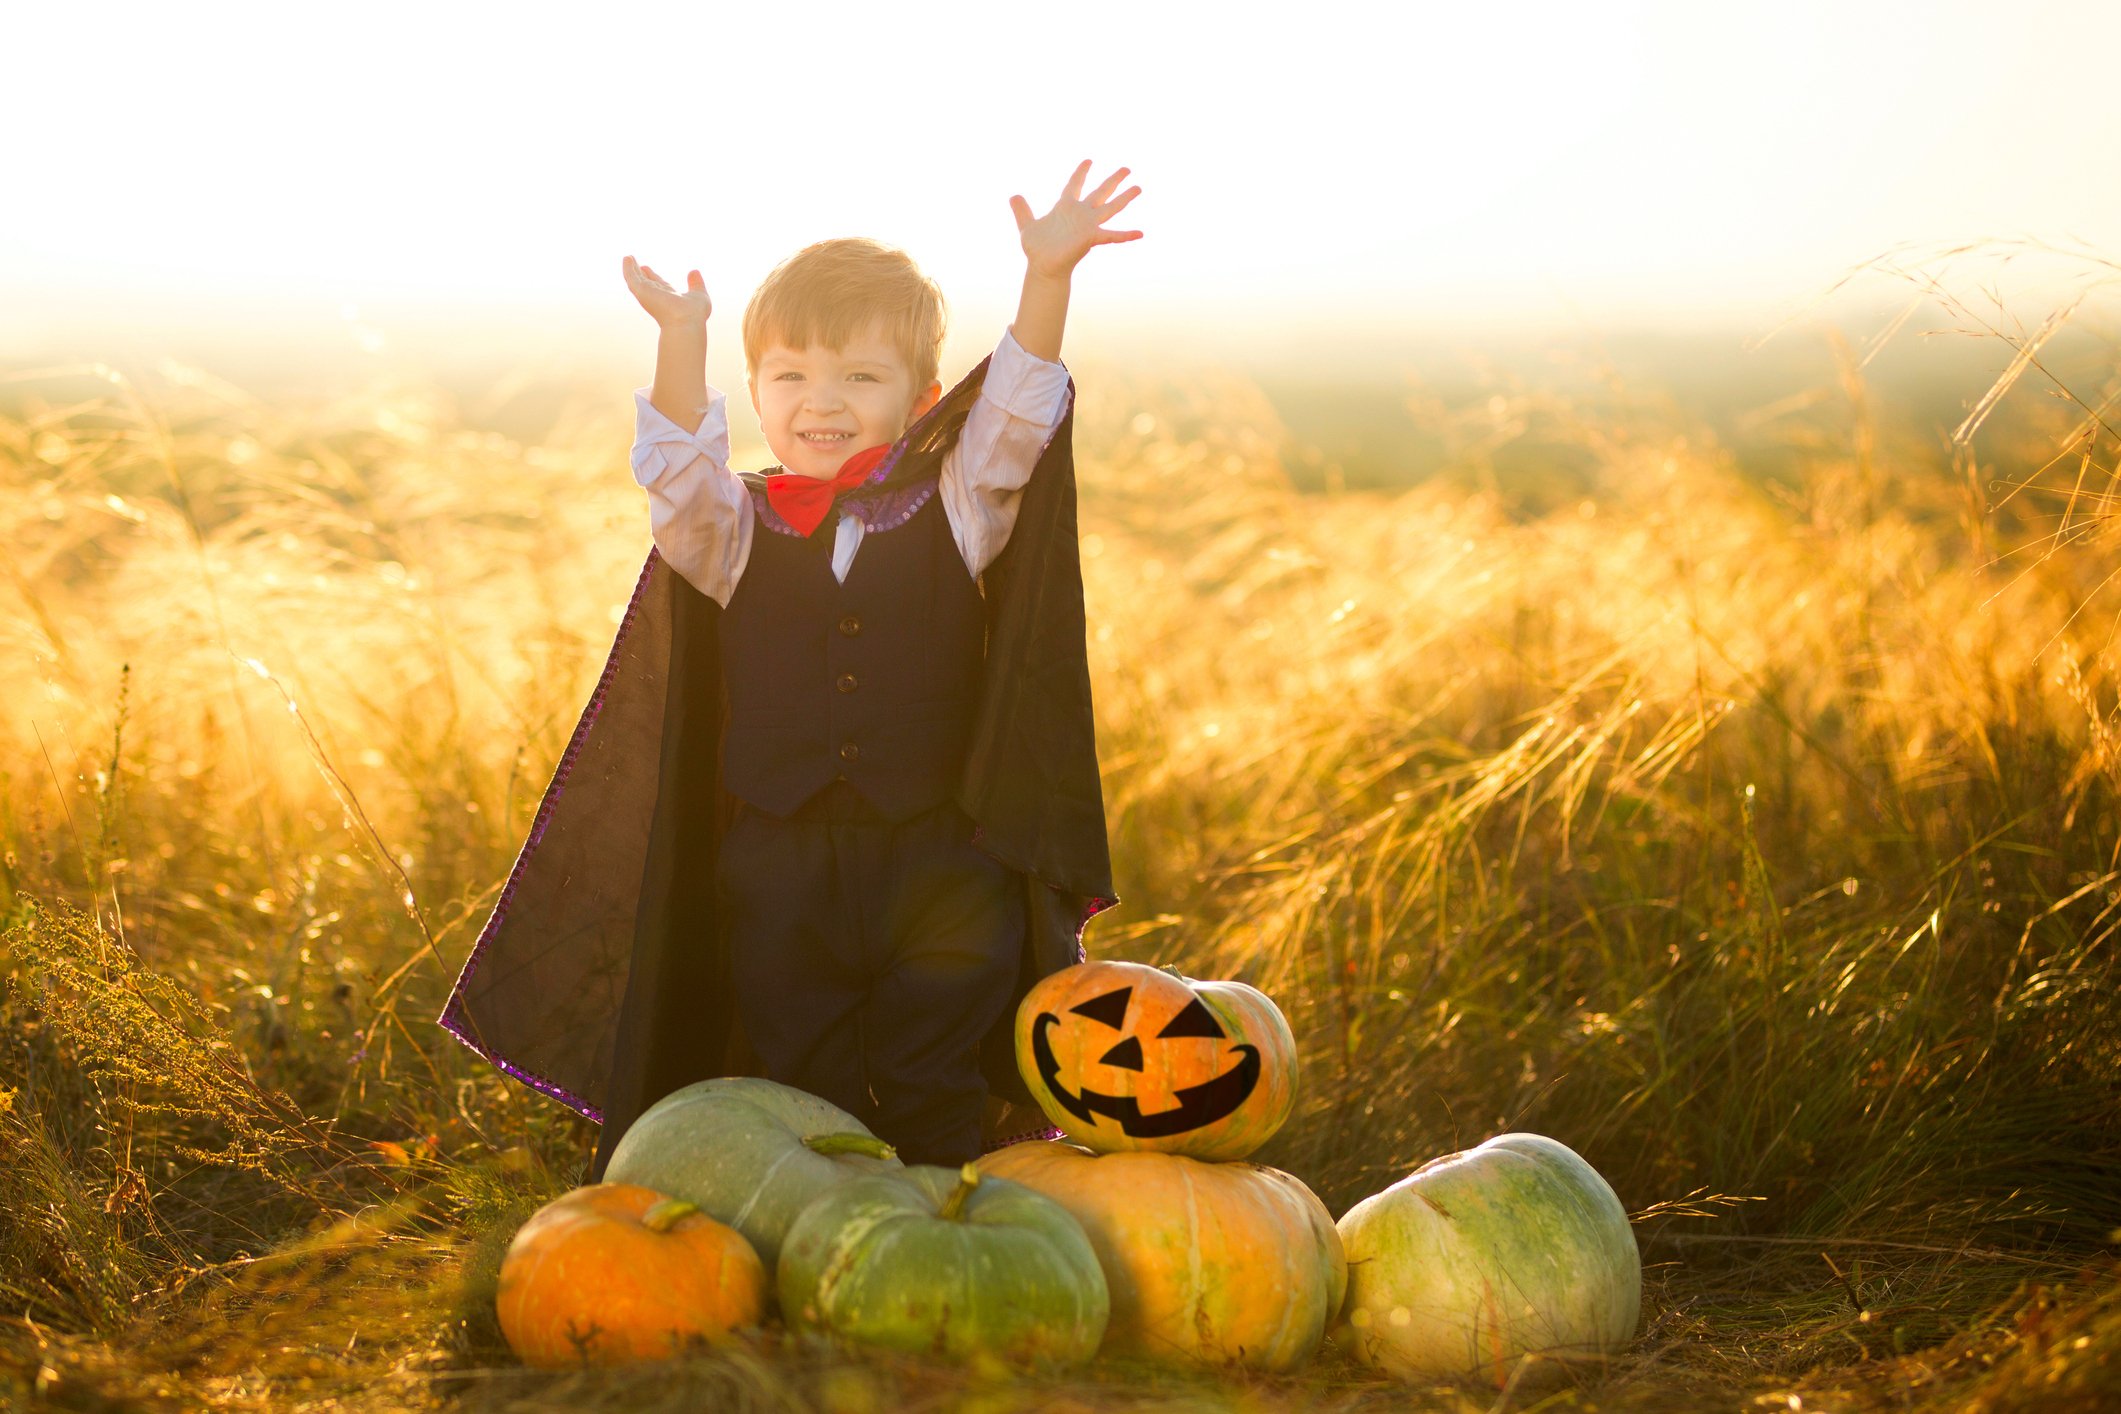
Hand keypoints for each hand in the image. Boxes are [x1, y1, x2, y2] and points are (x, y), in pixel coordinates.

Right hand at [622, 255, 711, 327]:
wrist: (685, 322)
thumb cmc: (695, 314)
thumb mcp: (699, 294)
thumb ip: (696, 283)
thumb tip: (694, 271)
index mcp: (669, 298)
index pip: (659, 285)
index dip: (652, 276)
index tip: (646, 268)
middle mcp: (657, 296)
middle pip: (646, 282)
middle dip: (639, 273)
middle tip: (633, 262)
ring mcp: (648, 294)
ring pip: (636, 280)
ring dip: (631, 269)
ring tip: (627, 257)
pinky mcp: (641, 291)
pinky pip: (632, 277)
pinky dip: (628, 268)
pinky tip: (626, 258)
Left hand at [1009, 161, 1142, 279]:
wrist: (1042, 266)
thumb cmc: (1036, 249)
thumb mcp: (1026, 225)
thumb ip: (1022, 210)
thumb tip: (1013, 196)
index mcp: (1065, 207)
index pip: (1074, 185)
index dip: (1081, 173)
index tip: (1089, 161)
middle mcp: (1080, 214)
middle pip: (1100, 192)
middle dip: (1113, 180)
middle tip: (1127, 168)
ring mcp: (1087, 225)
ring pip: (1110, 208)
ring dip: (1124, 198)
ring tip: (1139, 188)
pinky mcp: (1091, 237)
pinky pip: (1112, 236)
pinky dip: (1126, 235)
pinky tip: (1140, 233)